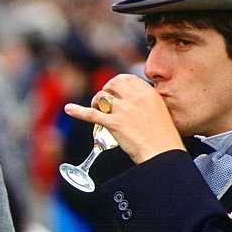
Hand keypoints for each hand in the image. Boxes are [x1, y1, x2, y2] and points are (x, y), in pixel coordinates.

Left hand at [63, 73, 182, 163]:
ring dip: (96, 102)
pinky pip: (91, 114)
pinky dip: (78, 111)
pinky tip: (69, 109)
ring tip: (96, 109)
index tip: (114, 90)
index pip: (127, 78)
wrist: (163, 152)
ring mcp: (124, 110)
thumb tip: (132, 102)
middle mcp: (135, 98)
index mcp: (148, 93)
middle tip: (104, 101)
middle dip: (106, 90)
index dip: (117, 83)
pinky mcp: (114, 123)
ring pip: (102, 97)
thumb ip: (146, 103)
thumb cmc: (163, 137)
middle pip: (112, 83)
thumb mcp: (159, 111)